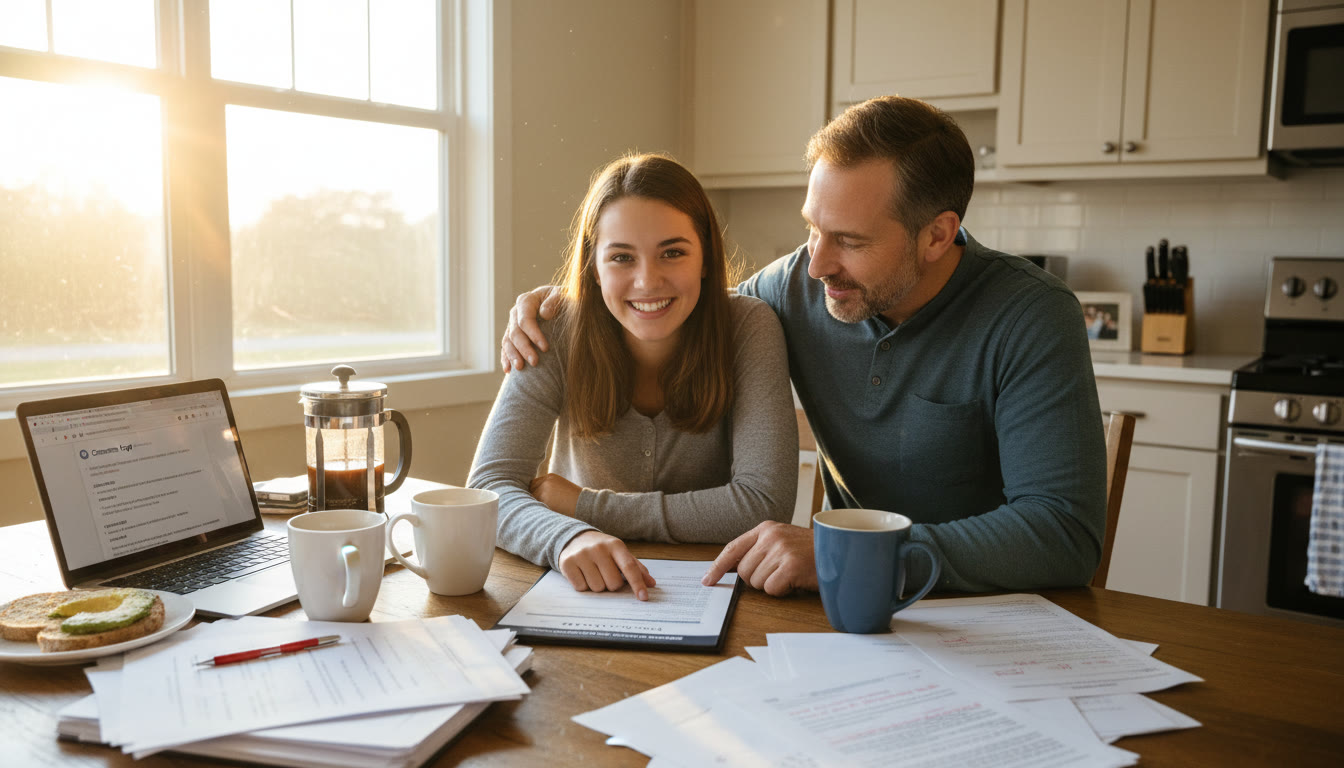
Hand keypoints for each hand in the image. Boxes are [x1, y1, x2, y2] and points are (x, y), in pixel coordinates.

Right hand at [501, 285, 562, 371]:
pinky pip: (506, 347)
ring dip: (512, 356)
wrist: (561, 303)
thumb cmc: (564, 299)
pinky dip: (506, 358)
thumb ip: (555, 301)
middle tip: (535, 362)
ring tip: (520, 368)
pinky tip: (508, 370)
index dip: (533, 334)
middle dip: (524, 348)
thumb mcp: (563, 296)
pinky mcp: (513, 335)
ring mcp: (513, 324)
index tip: (545, 348)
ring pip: (508, 341)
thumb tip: (544, 313)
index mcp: (527, 301)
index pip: (525, 319)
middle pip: (515, 332)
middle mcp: (516, 312)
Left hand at [530, 473, 581, 516]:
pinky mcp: (543, 500)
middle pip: (531, 491)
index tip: (538, 499)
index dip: (535, 492)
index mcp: (550, 477)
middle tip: (539, 507)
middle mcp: (545, 482)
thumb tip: (535, 496)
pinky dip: (539, 511)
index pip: (534, 484)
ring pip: (532, 500)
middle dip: (535, 499)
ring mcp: (543, 490)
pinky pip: (535, 506)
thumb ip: (549, 488)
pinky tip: (546, 514)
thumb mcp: (562, 488)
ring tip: (545, 512)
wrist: (585, 504)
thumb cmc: (575, 500)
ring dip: (536, 506)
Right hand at [558, 531, 655, 599]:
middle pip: (613, 583)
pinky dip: (583, 586)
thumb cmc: (601, 550)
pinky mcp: (567, 563)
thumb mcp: (619, 553)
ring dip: (597, 586)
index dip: (637, 584)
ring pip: (597, 588)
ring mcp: (582, 555)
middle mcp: (598, 549)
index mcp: (615, 545)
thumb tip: (651, 584)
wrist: (573, 538)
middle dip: (612, 585)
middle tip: (606, 574)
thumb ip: (636, 568)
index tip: (644, 597)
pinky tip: (582, 574)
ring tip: (593, 573)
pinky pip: (581, 588)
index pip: (629, 567)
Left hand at [702, 521, 817, 595]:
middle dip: (758, 580)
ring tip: (791, 575)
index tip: (707, 580)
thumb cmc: (812, 553)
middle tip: (779, 574)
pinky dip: (783, 591)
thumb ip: (759, 551)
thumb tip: (732, 570)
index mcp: (766, 528)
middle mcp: (771, 536)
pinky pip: (772, 589)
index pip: (733, 548)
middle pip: (743, 571)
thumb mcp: (783, 543)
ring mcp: (781, 549)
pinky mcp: (791, 565)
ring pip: (756, 582)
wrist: (843, 551)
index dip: (718, 566)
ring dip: (773, 585)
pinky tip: (796, 581)